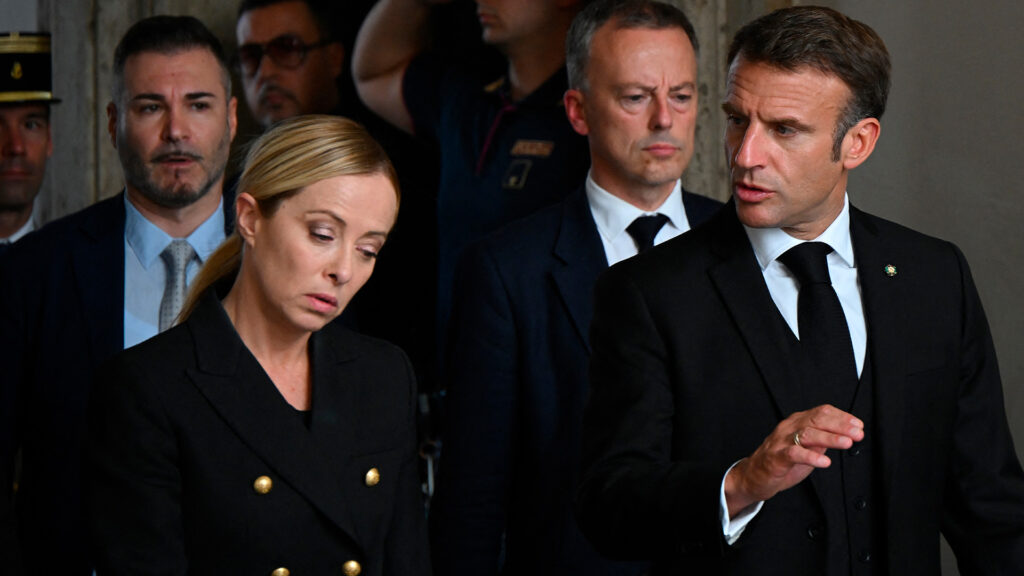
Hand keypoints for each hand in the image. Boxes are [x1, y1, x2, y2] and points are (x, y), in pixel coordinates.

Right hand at [724, 404, 863, 516]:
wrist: (753, 476)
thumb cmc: (781, 461)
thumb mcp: (806, 448)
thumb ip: (822, 440)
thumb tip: (846, 435)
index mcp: (797, 422)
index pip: (821, 412)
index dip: (842, 417)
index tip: (858, 425)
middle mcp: (789, 427)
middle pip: (816, 419)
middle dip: (840, 425)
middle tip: (858, 434)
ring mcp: (781, 441)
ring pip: (807, 433)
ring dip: (829, 437)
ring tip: (847, 443)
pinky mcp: (775, 457)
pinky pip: (794, 453)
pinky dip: (811, 457)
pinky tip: (825, 461)